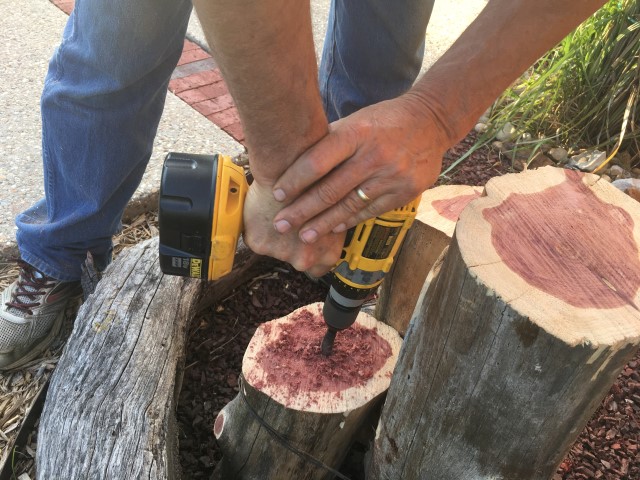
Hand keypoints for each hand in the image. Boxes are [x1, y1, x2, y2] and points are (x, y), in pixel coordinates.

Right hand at [242, 181, 344, 276]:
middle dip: (293, 243)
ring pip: (274, 248)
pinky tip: (265, 209)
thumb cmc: (316, 183)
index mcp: (327, 255)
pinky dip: (257, 226)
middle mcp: (304, 259)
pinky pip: (256, 238)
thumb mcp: (333, 210)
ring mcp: (280, 253)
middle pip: (297, 260)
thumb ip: (328, 227)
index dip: (314, 251)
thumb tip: (328, 226)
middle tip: (292, 223)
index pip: (320, 268)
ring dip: (275, 235)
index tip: (310, 241)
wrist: (290, 170)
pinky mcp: (259, 243)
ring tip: (278, 211)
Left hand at [270, 94, 448, 242]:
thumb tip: (294, 165)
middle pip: (330, 190)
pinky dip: (349, 221)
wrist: (431, 121)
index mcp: (356, 133)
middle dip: (302, 211)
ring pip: (349, 206)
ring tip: (304, 235)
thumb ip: (330, 143)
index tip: (277, 196)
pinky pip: (370, 211)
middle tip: (281, 225)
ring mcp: (392, 176)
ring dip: (323, 224)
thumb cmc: (383, 120)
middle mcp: (374, 155)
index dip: (294, 181)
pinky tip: (333, 228)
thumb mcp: (356, 121)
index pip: (317, 161)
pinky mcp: (405, 191)